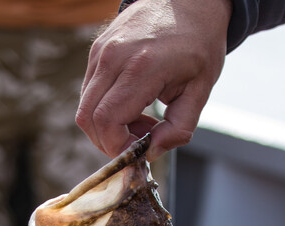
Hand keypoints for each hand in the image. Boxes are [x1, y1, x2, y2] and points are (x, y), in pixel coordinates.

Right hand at [77, 0, 232, 159]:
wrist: (190, 1)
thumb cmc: (199, 44)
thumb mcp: (200, 92)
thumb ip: (178, 130)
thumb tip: (151, 152)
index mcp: (141, 67)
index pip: (107, 122)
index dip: (118, 146)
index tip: (140, 150)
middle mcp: (114, 57)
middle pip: (88, 119)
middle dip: (109, 142)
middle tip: (139, 139)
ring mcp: (101, 51)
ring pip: (85, 109)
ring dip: (107, 127)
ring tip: (139, 121)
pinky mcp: (97, 50)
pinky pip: (89, 93)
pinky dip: (105, 109)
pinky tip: (132, 105)